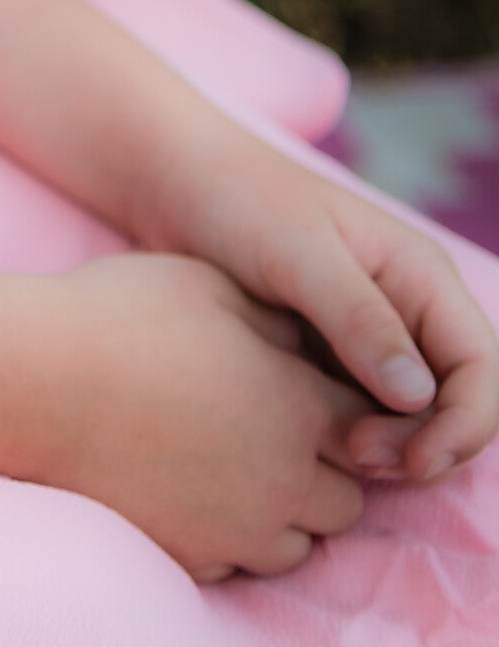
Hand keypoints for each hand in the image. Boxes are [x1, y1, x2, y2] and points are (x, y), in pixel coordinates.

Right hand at [35, 252, 373, 579]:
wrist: (33, 384)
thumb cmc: (119, 318)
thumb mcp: (210, 286)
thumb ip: (278, 320)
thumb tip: (309, 349)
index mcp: (298, 406)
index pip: (365, 425)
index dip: (343, 408)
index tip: (307, 391)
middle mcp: (284, 480)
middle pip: (348, 500)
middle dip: (325, 471)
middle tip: (274, 435)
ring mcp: (237, 530)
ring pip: (300, 545)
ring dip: (284, 515)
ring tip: (235, 472)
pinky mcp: (192, 560)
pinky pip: (238, 566)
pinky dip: (230, 540)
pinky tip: (192, 497)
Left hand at [143, 128, 498, 490]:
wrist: (177, 184)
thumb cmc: (239, 201)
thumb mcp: (298, 255)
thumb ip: (358, 319)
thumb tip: (418, 395)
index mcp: (421, 276)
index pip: (482, 367)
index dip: (465, 425)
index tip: (414, 461)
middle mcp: (410, 310)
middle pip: (456, 403)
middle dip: (425, 445)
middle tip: (356, 458)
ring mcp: (374, 338)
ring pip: (414, 418)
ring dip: (391, 449)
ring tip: (335, 453)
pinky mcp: (334, 358)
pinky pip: (366, 413)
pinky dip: (354, 438)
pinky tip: (313, 443)